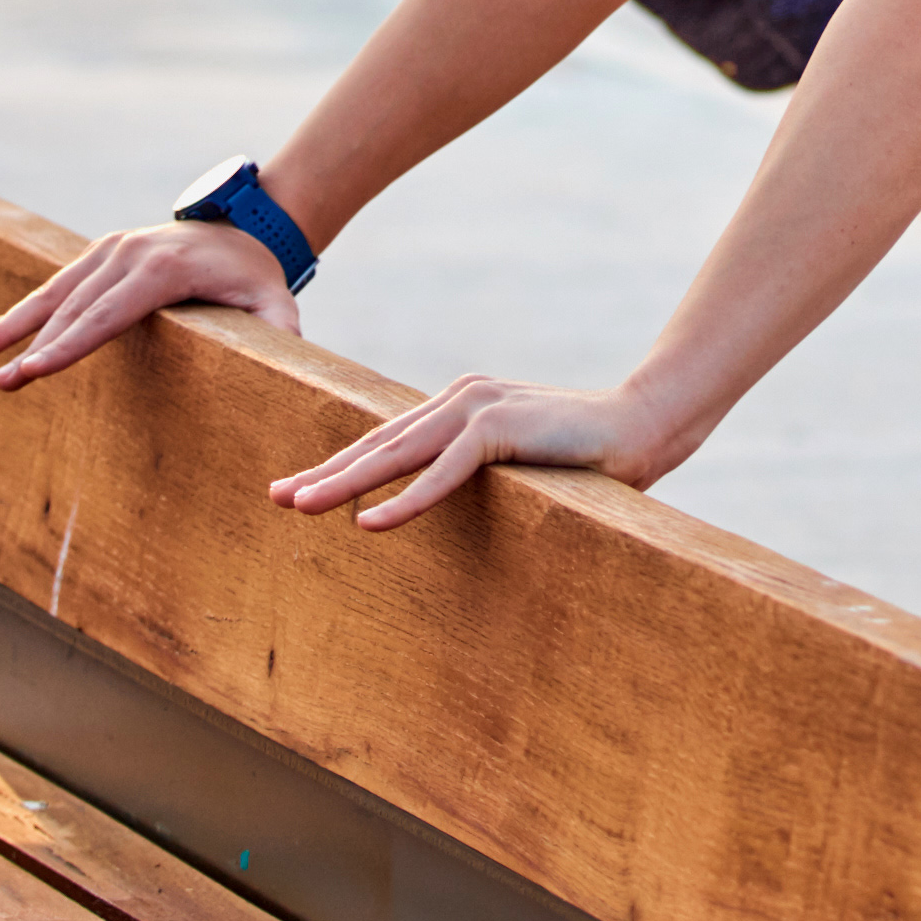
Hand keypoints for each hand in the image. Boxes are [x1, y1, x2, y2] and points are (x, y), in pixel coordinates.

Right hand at [0, 219, 299, 388]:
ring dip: (9, 324)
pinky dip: (19, 310)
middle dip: (33, 345)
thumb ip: (281, 329)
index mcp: (162, 270)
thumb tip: (294, 359)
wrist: (244, 226)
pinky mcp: (99, 253)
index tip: (36, 370)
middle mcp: (127, 254)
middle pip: (73, 308)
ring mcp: (109, 249)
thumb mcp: (276, 302)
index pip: (110, 315)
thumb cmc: (257, 277)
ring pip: (52, 293)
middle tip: (0, 381)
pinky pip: (54, 285)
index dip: (72, 345)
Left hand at [274, 374, 673, 533]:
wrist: (646, 425)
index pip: (387, 440)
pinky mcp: (500, 428)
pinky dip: (404, 499)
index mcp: (459, 405)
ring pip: (397, 454)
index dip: (338, 465)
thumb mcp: (517, 462)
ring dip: (345, 483)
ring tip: (300, 506)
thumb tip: (449, 500)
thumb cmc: (586, 455)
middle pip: (378, 443)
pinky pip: (443, 472)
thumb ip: (480, 471)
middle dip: (324, 472)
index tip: (294, 488)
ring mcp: (478, 408)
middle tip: (275, 497)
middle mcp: (460, 398)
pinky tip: (368, 521)